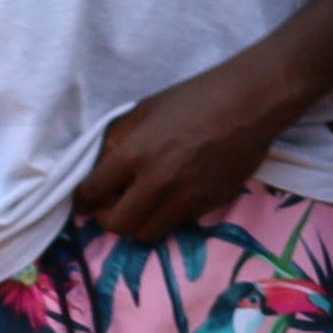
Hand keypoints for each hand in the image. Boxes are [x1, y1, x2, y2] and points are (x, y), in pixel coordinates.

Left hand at [72, 66, 292, 247]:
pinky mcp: (209, 206)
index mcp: (136, 154)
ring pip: (148, 233)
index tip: (84, 200)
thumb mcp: (144, 110)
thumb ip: (118, 139)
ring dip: (138, 223)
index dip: (83, 200)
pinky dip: (166, 216)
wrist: (250, 105)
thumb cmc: (194, 98)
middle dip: (107, 220)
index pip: (94, 192)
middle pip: (119, 225)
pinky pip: (177, 223)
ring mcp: (186, 199)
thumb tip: (102, 166)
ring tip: (140, 207)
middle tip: (109, 207)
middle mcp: (158, 183)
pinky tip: (170, 197)